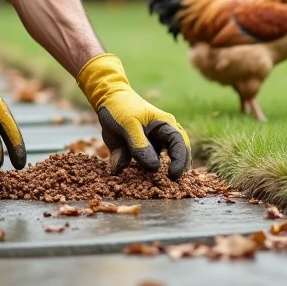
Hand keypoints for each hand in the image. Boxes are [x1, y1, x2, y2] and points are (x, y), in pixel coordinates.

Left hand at [77, 54, 190, 179]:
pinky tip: (129, 175)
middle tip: (171, 183)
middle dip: (176, 168)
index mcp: (165, 125)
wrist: (106, 100)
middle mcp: (162, 136)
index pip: (180, 143)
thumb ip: (140, 145)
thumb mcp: (129, 125)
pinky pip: (141, 164)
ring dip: (157, 173)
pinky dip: (137, 172)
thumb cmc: (121, 108)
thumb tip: (154, 168)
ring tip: (154, 184)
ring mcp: (151, 144)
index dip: (180, 160)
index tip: (173, 175)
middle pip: (177, 154)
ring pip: (159, 162)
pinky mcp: (138, 152)